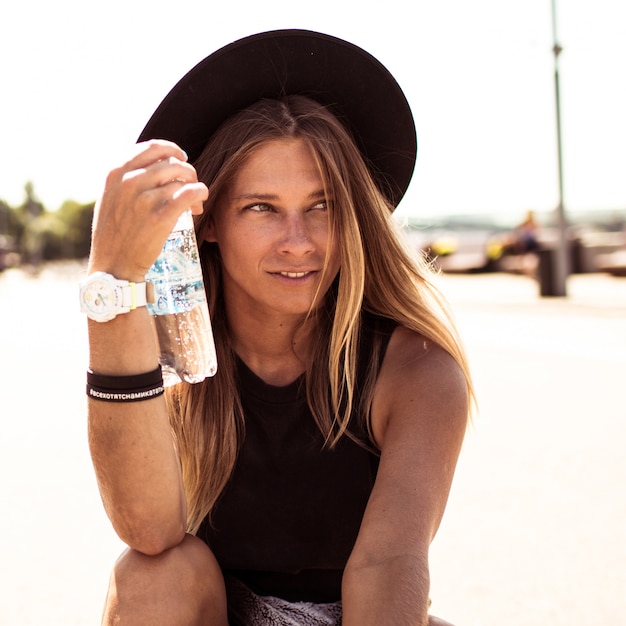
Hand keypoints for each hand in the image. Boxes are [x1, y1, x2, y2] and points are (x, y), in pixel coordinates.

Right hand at [88, 140, 208, 280]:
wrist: (113, 266)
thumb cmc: (114, 236)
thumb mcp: (110, 199)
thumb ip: (126, 180)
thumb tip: (153, 168)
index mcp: (115, 173)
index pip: (151, 147)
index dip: (172, 150)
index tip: (181, 159)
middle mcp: (129, 181)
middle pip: (171, 162)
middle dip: (187, 172)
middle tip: (190, 187)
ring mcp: (144, 197)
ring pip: (183, 177)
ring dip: (194, 186)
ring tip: (194, 203)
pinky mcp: (161, 215)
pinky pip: (190, 192)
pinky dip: (200, 193)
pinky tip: (199, 202)